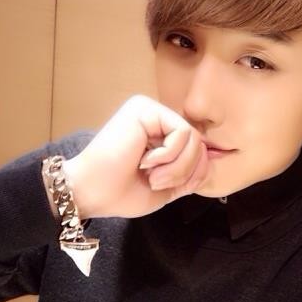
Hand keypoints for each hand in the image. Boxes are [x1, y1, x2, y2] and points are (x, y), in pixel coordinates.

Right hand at [61, 95, 208, 218]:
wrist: (93, 193)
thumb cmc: (122, 193)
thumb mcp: (167, 187)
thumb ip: (190, 174)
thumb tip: (209, 160)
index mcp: (160, 135)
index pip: (197, 149)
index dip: (193, 173)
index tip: (167, 187)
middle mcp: (156, 119)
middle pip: (198, 143)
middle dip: (185, 171)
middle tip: (157, 182)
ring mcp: (150, 111)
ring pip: (193, 138)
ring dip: (177, 166)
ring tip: (152, 175)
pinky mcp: (146, 109)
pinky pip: (182, 132)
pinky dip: (170, 155)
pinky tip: (145, 161)